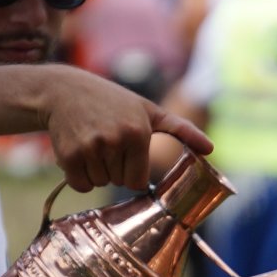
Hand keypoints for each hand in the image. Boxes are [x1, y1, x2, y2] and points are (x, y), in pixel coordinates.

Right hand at [43, 68, 212, 191]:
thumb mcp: (149, 111)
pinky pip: (80, 185)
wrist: (65, 91)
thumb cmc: (113, 102)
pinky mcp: (69, 155)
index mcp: (139, 133)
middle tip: (106, 143)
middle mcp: (115, 141)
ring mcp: (91, 148)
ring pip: (100, 184)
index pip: (138, 181)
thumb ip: (182, 130)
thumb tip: (211, 149)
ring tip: (92, 143)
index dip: (132, 172)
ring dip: (96, 172)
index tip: (126, 152)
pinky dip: (79, 176)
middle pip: (119, 183)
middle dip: (114, 170)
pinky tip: (79, 152)